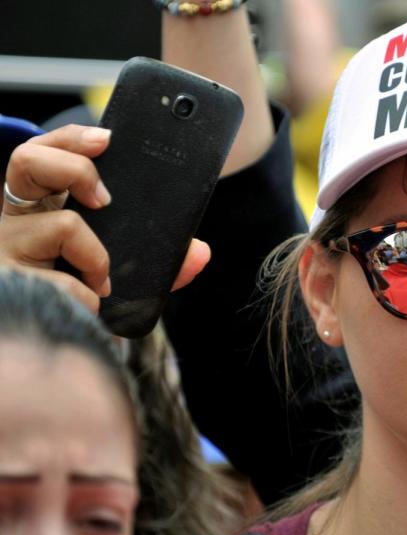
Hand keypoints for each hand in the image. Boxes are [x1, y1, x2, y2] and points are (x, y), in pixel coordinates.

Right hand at [1, 124, 210, 312]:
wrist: (51, 336)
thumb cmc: (82, 289)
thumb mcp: (119, 265)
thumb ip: (160, 258)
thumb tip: (200, 253)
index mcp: (41, 204)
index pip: (44, 151)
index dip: (71, 139)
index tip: (106, 141)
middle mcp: (17, 218)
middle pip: (27, 161)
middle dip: (76, 169)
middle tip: (105, 199)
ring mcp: (9, 247)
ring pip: (64, 224)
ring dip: (97, 256)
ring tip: (101, 279)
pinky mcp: (14, 282)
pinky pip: (65, 282)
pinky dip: (88, 297)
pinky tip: (88, 304)